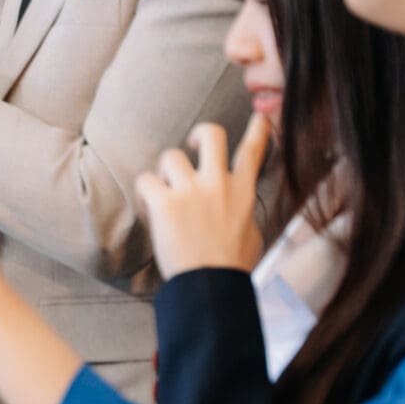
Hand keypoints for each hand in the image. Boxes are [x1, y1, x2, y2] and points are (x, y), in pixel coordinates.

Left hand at [135, 115, 271, 277]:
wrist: (210, 287)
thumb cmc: (230, 267)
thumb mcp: (251, 236)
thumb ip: (243, 213)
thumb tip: (238, 206)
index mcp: (243, 193)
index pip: (253, 153)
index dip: (257, 130)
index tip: (259, 116)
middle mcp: (219, 184)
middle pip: (211, 135)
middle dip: (200, 134)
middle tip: (191, 146)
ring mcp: (191, 191)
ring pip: (170, 156)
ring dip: (164, 173)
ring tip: (165, 195)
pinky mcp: (165, 202)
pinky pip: (145, 180)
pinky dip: (145, 192)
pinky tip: (150, 208)